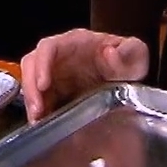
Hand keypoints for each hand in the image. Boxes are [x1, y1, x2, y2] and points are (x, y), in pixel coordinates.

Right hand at [20, 28, 149, 121]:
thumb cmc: (127, 60)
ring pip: (32, 82)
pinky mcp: (55, 90)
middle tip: (37, 111)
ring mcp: (55, 73)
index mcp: (75, 42)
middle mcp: (59, 55)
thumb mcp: (136, 55)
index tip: (42, 84)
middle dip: (30, 87)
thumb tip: (109, 53)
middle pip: (32, 64)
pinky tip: (44, 124)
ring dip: (32, 101)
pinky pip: (40, 98)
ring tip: (38, 121)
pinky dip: (38, 111)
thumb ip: (129, 51)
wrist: (127, 75)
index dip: (41, 64)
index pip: (49, 47)